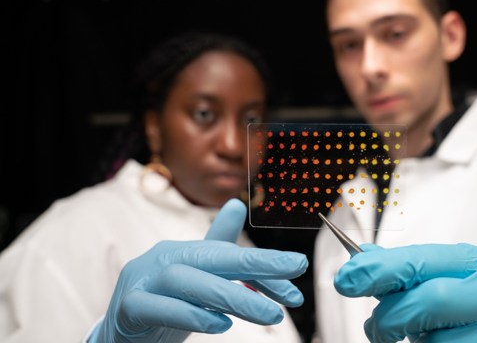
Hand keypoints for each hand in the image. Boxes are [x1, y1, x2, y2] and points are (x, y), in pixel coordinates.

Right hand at [90, 198, 307, 342]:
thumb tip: (236, 205)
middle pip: (212, 258)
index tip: (298, 268)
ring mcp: (143, 280)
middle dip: (257, 269)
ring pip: (188, 282)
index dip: (265, 263)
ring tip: (269, 315)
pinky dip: (190, 315)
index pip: (229, 254)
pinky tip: (219, 325)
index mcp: (182, 251)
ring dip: (232, 298)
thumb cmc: (162, 303)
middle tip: (293, 292)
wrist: (119, 334)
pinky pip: (158, 307)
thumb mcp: (194, 277)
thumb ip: (216, 249)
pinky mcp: (128, 307)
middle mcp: (163, 259)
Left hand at [334, 243, 476, 342]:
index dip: (381, 268)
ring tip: (404, 339)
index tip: (347, 276)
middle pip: (432, 297)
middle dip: (391, 311)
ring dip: (409, 341)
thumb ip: (413, 274)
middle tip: (368, 322)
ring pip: (435, 337)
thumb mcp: (450, 287)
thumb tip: (365, 257)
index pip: (426, 259)